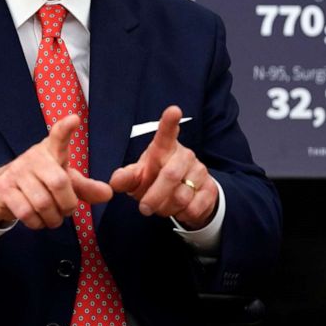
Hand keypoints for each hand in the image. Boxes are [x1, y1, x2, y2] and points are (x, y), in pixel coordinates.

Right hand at [0, 114, 112, 229]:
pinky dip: (38, 223)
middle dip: (68, 204)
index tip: (74, 120)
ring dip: (53, 218)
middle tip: (67, 210)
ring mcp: (17, 172)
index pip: (58, 136)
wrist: (2, 190)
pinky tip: (38, 219)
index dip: (66, 128)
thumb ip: (86, 187)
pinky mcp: (4, 188)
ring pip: (43, 203)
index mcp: (52, 151)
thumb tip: (108, 194)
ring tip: (53, 217)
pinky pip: (27, 213)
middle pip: (59, 183)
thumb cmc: (40, 181)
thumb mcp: (65, 180)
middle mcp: (34, 157)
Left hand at [109, 106, 217, 229]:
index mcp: (164, 148)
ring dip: (166, 208)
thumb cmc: (154, 179)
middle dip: (154, 196)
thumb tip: (115, 182)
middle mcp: (184, 155)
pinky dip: (181, 215)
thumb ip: (125, 178)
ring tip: (161, 206)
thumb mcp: (137, 178)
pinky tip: (178, 210)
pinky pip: (194, 208)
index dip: (169, 122)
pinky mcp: (211, 188)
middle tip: (144, 208)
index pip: (167, 132)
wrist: (182, 196)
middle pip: (171, 175)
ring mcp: (200, 171)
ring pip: (181, 196)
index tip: (174, 110)